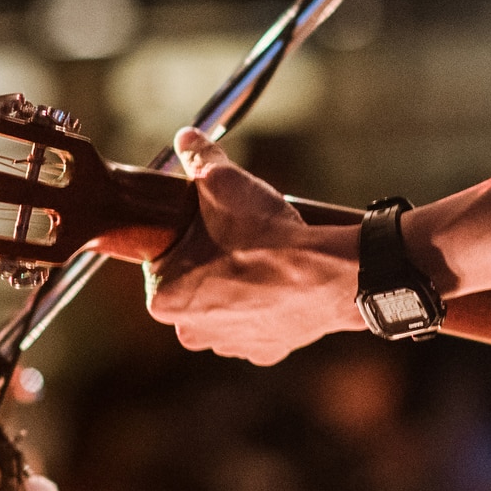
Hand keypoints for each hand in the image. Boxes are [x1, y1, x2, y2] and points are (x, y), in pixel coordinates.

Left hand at [144, 128, 363, 364]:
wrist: (327, 274)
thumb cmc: (265, 236)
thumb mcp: (223, 183)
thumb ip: (198, 158)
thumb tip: (186, 138)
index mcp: (164, 299)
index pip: (163, 262)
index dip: (187, 239)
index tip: (207, 226)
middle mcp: (189, 331)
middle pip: (192, 287)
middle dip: (211, 264)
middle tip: (236, 239)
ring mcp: (229, 345)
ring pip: (225, 308)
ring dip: (238, 288)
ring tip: (260, 258)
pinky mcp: (265, 352)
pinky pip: (258, 324)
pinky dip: (267, 306)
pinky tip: (279, 284)